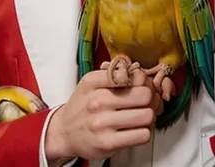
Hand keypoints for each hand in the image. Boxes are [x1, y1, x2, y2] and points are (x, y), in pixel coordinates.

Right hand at [45, 68, 162, 161]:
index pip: (133, 75)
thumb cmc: (81, 106)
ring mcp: (103, 123)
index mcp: (94, 82)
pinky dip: (144, 132)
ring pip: (146, 115)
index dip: (143, 79)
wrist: (64, 132)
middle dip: (150, 98)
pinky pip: (142, 135)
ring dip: (149, 116)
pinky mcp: (108, 143)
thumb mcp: (91, 82)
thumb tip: (139, 71)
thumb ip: (113, 74)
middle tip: (147, 101)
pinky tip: (136, 129)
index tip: (142, 84)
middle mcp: (98, 101)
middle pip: (144, 94)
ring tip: (142, 115)